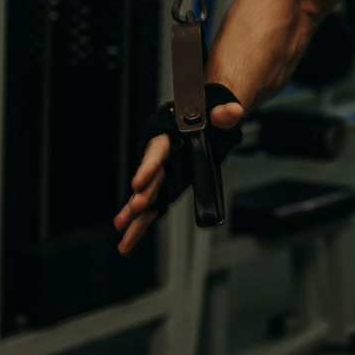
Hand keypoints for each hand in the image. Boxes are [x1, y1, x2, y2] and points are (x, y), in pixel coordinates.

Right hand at [113, 101, 243, 255]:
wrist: (210, 115)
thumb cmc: (211, 112)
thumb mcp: (220, 111)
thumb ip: (224, 114)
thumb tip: (233, 112)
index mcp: (169, 134)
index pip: (157, 150)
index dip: (148, 166)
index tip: (138, 182)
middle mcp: (162, 155)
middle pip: (151, 177)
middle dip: (142, 194)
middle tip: (136, 209)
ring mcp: (165, 172)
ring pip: (147, 195)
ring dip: (135, 213)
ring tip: (122, 230)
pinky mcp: (169, 184)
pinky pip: (154, 206)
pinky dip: (141, 225)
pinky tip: (128, 242)